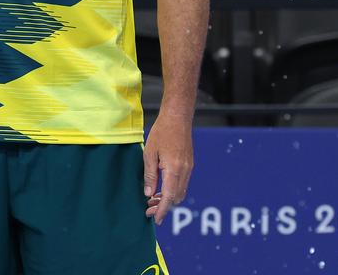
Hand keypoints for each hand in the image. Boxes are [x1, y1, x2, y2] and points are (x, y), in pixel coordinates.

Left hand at [143, 110, 193, 224]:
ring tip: (152, 201)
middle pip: (177, 198)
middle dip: (163, 207)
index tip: (155, 219)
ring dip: (168, 199)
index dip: (162, 210)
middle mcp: (185, 171)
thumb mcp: (149, 154)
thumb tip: (149, 194)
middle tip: (148, 210)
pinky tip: (161, 189)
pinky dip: (173, 191)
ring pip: (181, 192)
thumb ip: (150, 175)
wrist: (178, 118)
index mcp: (174, 169)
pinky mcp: (189, 165)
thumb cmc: (161, 133)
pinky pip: (182, 184)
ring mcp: (189, 168)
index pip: (169, 197)